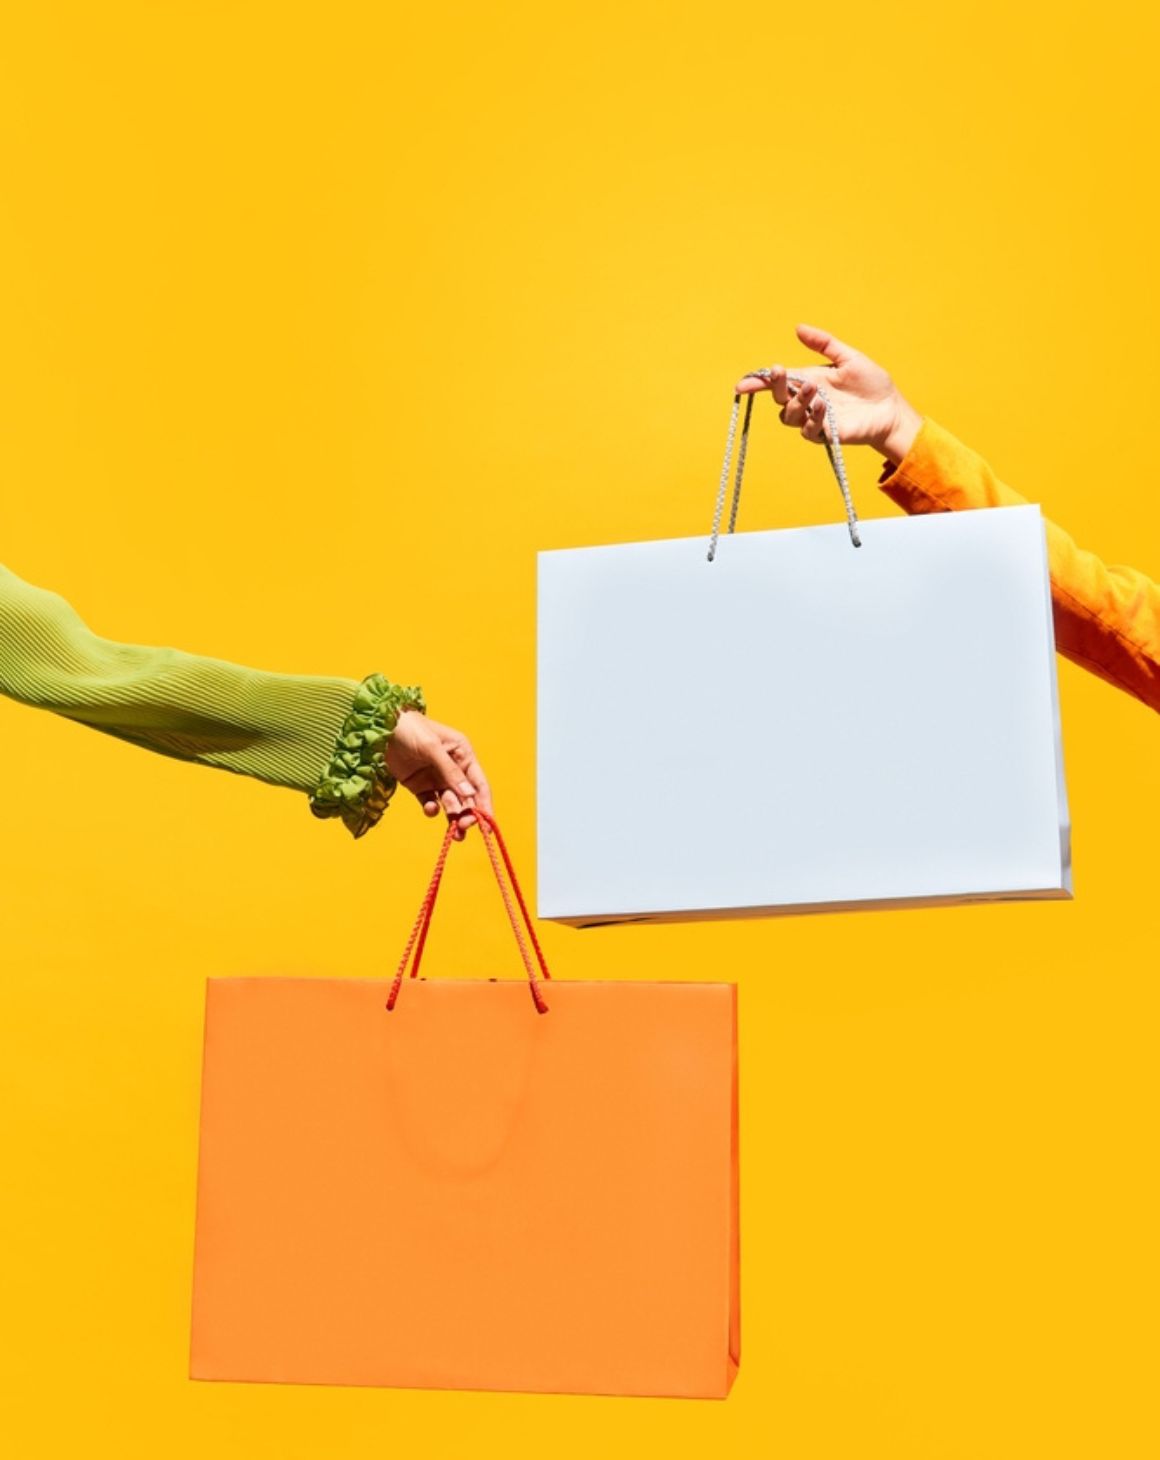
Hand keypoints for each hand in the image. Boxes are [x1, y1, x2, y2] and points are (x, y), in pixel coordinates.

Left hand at [385, 710, 492, 840]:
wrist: (379, 728)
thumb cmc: (410, 729)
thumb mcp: (432, 748)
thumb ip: (450, 772)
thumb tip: (469, 794)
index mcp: (463, 754)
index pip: (479, 783)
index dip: (485, 803)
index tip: (488, 823)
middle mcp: (453, 768)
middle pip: (466, 797)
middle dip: (468, 813)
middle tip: (464, 827)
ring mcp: (436, 778)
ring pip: (451, 803)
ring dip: (454, 817)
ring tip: (455, 833)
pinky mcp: (420, 786)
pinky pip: (431, 803)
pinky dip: (432, 810)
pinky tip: (430, 809)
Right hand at [735, 324, 921, 465]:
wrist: (890, 408)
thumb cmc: (871, 383)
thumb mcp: (848, 357)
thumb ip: (824, 343)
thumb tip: (798, 328)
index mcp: (807, 380)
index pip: (777, 383)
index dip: (758, 383)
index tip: (743, 384)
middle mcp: (806, 400)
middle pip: (779, 399)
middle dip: (776, 386)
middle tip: (782, 372)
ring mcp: (813, 419)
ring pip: (789, 416)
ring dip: (797, 402)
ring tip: (814, 390)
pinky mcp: (824, 434)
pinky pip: (809, 430)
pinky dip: (814, 418)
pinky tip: (825, 407)